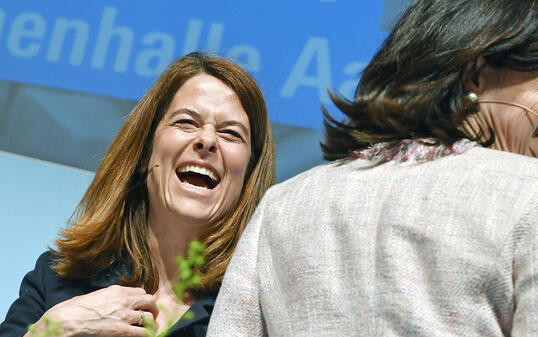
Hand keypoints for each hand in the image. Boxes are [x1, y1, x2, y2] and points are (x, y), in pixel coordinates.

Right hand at [28, 285, 158, 336]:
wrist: (65, 320)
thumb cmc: (73, 309)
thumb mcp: (93, 295)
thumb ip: (107, 297)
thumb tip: (109, 301)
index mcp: (116, 290)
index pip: (140, 291)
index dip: (143, 299)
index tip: (142, 306)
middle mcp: (123, 300)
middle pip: (150, 300)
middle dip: (152, 309)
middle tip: (151, 316)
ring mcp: (124, 315)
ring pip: (149, 316)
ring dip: (150, 322)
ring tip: (149, 328)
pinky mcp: (121, 330)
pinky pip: (143, 332)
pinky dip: (146, 334)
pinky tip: (144, 336)